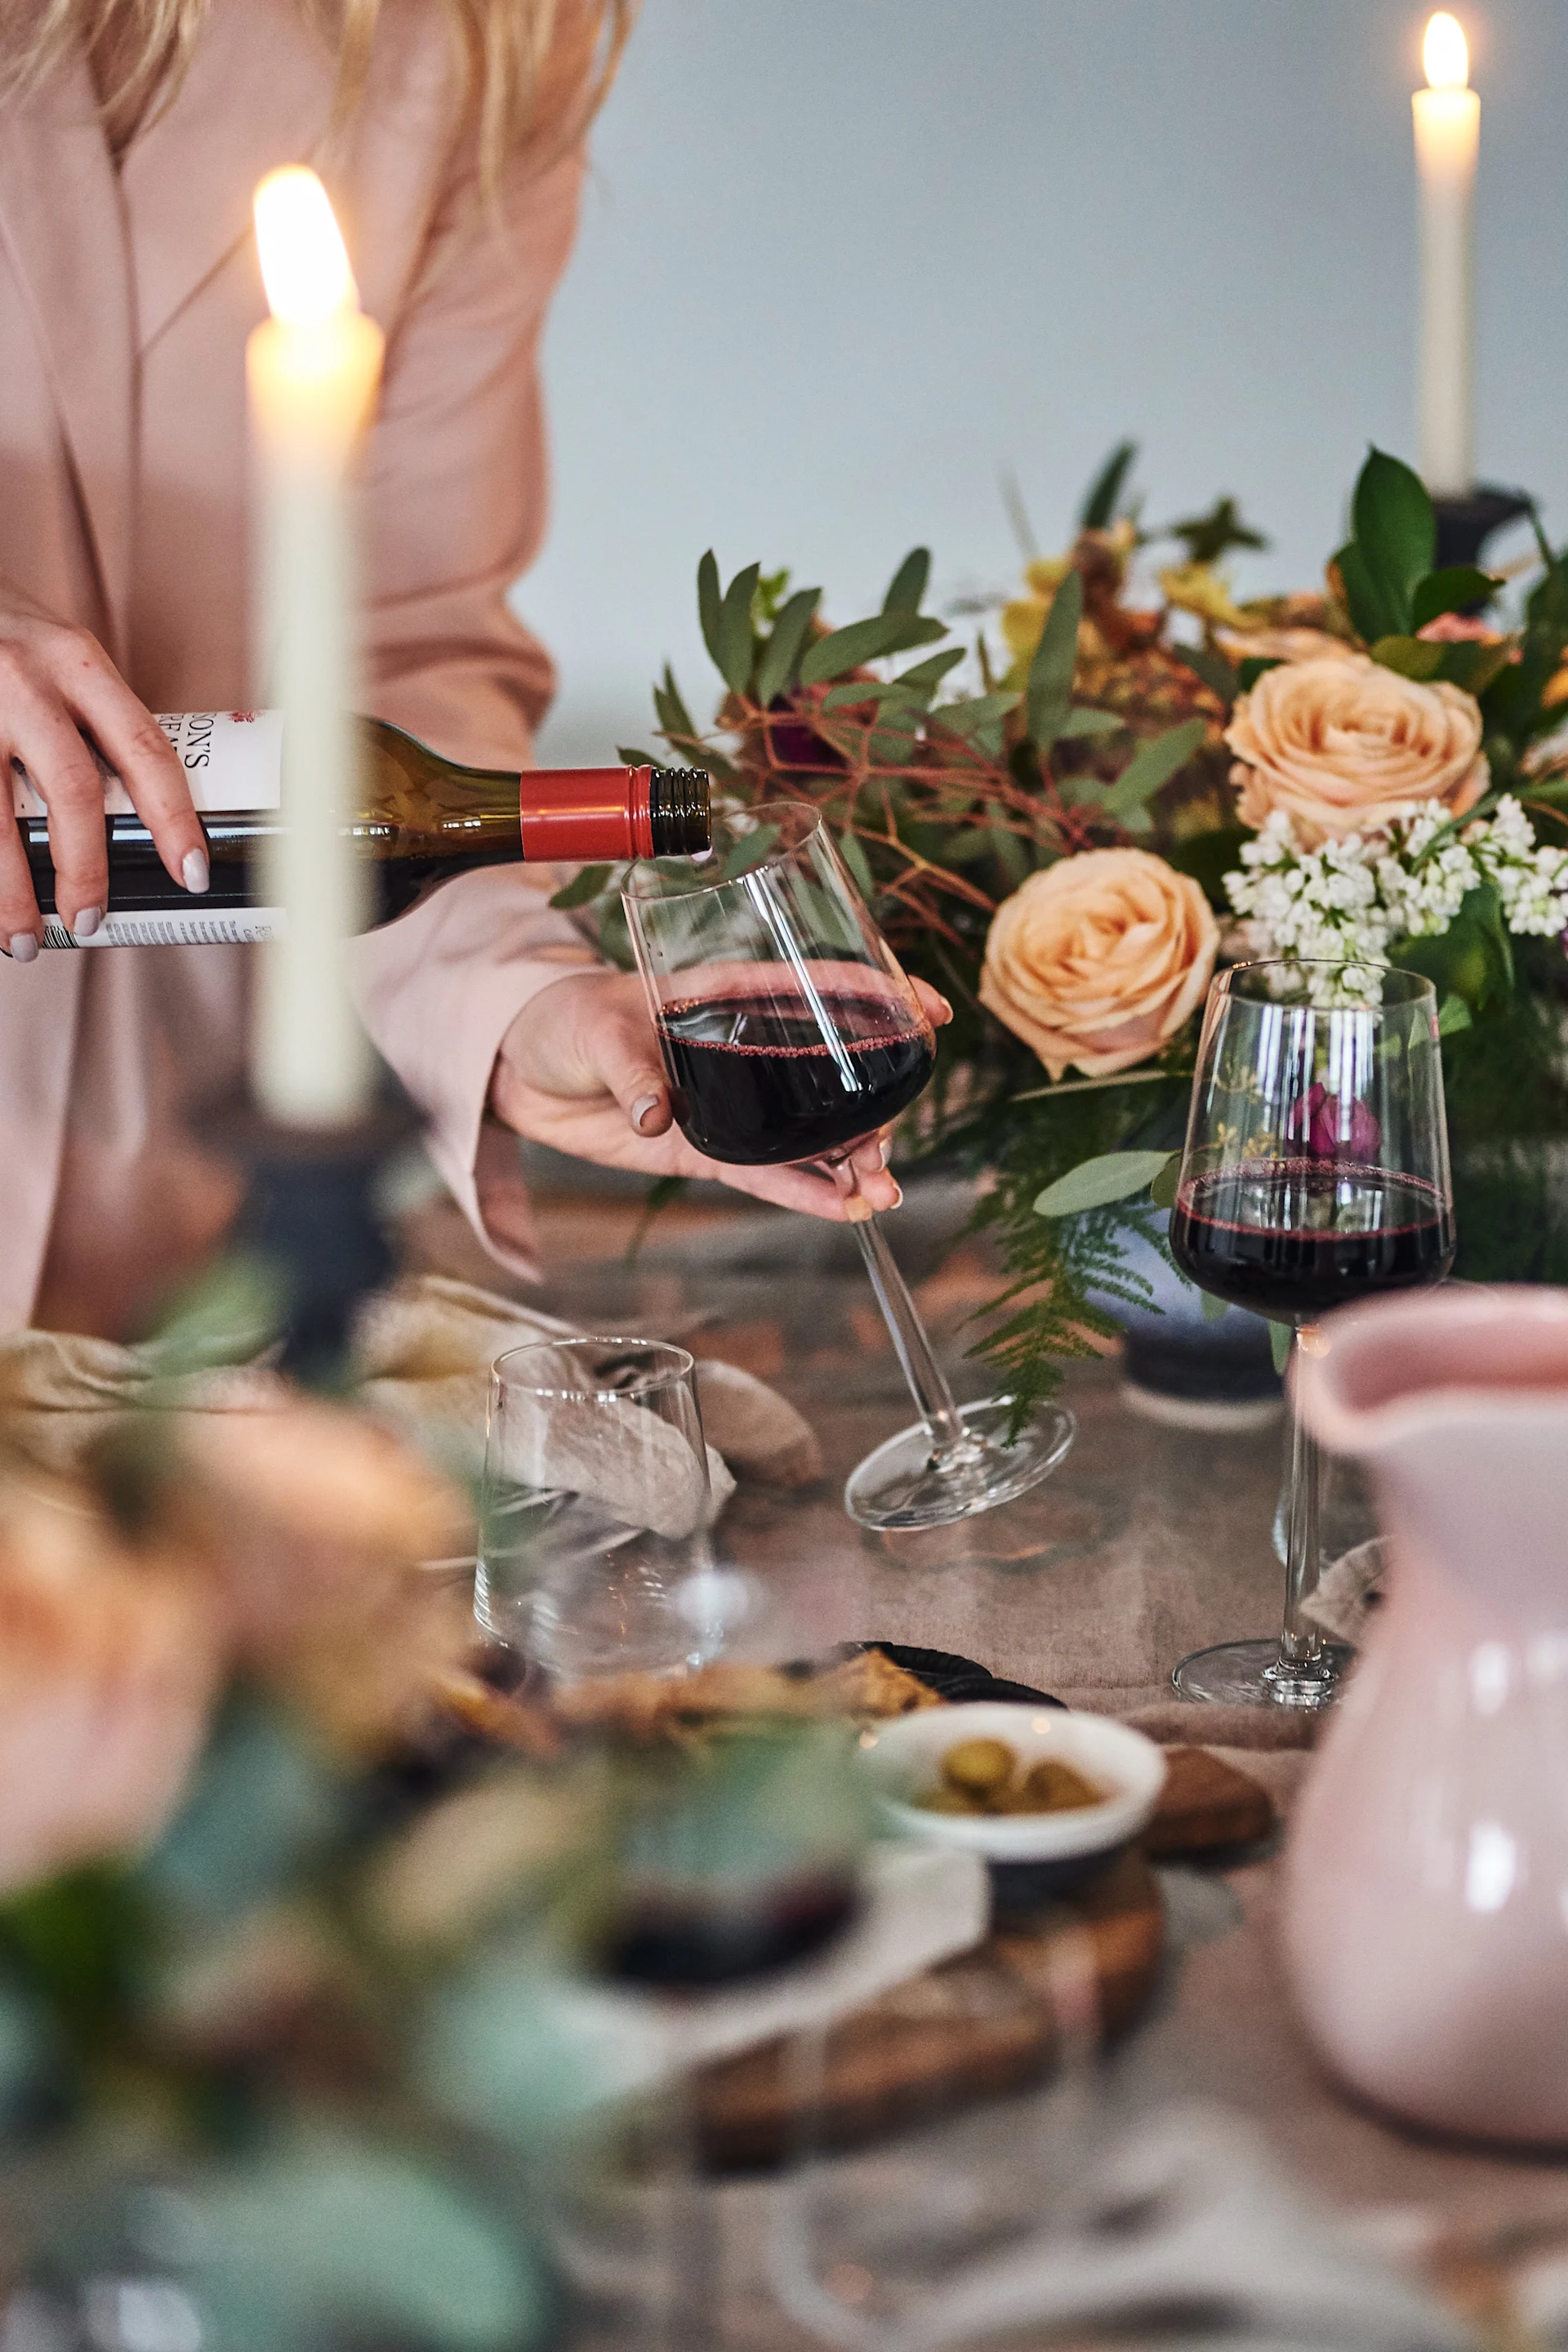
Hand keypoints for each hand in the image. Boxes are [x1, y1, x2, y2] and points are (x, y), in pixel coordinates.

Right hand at [0, 590, 208, 956]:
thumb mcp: (56, 654)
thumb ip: (89, 715)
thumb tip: (135, 805)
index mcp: (77, 662)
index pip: (145, 750)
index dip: (175, 819)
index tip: (191, 873)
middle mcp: (26, 680)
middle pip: (73, 791)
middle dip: (86, 870)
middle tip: (89, 920)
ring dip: (11, 891)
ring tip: (22, 938)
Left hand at [490, 969, 954, 1220]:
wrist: (520, 1068)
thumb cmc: (564, 1020)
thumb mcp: (598, 1032)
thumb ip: (632, 1072)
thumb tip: (656, 1118)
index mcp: (733, 993)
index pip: (820, 988)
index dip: (879, 997)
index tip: (931, 1012)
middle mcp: (748, 1049)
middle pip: (830, 1077)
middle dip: (874, 1112)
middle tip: (889, 1148)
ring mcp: (733, 1103)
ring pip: (809, 1134)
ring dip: (849, 1163)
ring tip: (882, 1192)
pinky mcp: (707, 1150)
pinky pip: (767, 1175)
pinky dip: (805, 1194)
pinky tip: (844, 1210)